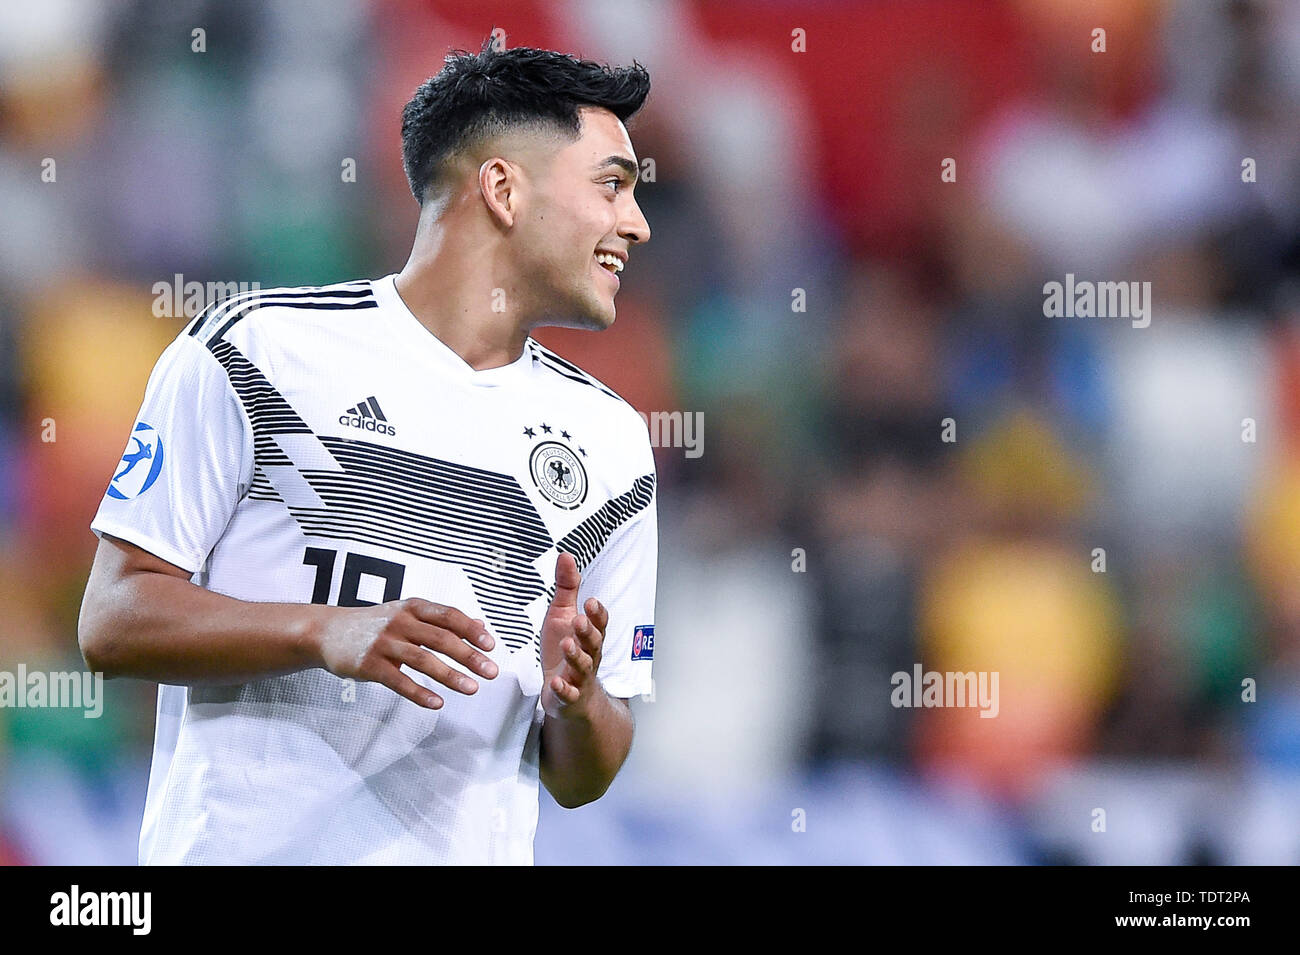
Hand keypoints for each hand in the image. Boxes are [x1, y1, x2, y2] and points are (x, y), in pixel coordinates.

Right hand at [315, 598, 498, 708]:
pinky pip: (398, 680)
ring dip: (450, 675)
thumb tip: (480, 625)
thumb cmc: (375, 624)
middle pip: (440, 638)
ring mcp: (383, 642)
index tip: (491, 645)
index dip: (471, 630)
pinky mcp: (368, 664)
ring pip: (422, 659)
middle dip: (469, 655)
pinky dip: (419, 693)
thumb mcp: (408, 615)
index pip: (449, 615)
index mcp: (413, 607)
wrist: (327, 632)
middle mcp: (400, 621)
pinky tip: (437, 703)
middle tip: (491, 672)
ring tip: (472, 688)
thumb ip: (442, 621)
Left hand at [540, 552, 608, 718]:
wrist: (569, 697)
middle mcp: (589, 656)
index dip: (597, 614)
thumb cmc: (565, 652)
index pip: (599, 623)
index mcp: (589, 636)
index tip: (591, 601)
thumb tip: (566, 556)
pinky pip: (568, 693)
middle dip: (588, 631)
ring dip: (576, 656)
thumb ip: (566, 588)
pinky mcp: (569, 697)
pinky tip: (555, 682)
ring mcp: (580, 677)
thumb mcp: (562, 616)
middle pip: (594, 643)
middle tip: (580, 620)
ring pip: (582, 666)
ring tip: (567, 645)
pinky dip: (563, 689)